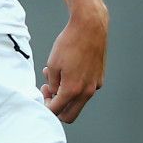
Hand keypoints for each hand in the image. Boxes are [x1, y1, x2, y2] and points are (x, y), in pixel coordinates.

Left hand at [42, 7, 106, 122]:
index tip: (42, 93)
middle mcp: (87, 91)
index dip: (45, 106)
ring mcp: (95, 85)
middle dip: (57, 108)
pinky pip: (86, 89)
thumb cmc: (69, 43)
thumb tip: (55, 93)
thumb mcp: (53, 65)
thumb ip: (53, 85)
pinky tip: (70, 69)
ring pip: (78, 101)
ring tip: (57, 75)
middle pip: (70, 115)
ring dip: (66, 94)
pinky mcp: (99, 78)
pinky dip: (76, 85)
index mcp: (73, 89)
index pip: (56, 110)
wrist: (90, 27)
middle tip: (49, 92)